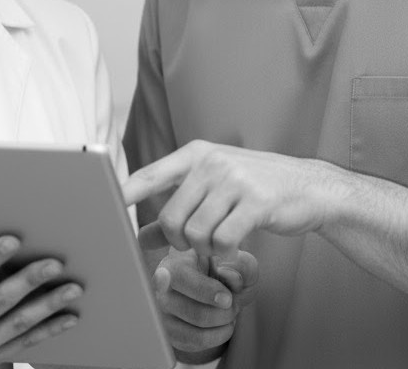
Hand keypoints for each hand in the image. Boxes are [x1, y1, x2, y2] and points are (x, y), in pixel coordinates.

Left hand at [123, 140, 333, 260]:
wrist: (306, 186)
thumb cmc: (253, 189)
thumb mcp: (214, 189)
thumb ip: (179, 207)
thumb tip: (140, 235)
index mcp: (197, 154)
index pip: (151, 174)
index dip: (124, 191)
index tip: (101, 202)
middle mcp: (213, 162)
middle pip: (172, 217)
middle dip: (179, 241)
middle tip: (195, 243)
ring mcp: (235, 180)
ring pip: (195, 233)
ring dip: (205, 248)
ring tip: (219, 241)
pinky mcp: (257, 201)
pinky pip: (223, 241)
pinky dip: (225, 253)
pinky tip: (234, 247)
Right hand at [147, 246, 258, 356]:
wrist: (215, 292)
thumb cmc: (225, 272)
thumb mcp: (238, 263)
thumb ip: (241, 265)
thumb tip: (227, 274)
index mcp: (175, 262)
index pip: (181, 278)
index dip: (205, 291)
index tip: (227, 298)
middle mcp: (160, 288)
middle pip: (192, 312)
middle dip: (223, 314)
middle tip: (234, 306)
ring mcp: (161, 313)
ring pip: (194, 333)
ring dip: (221, 327)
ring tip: (230, 316)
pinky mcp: (168, 334)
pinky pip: (194, 344)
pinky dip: (216, 338)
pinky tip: (223, 326)